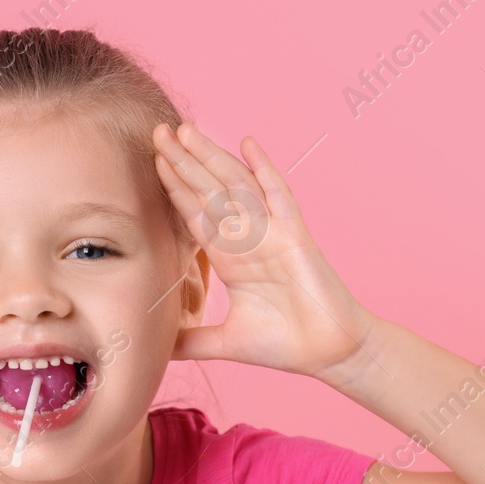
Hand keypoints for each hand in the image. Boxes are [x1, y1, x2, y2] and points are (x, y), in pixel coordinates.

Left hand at [152, 122, 377, 382]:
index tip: (154, 162)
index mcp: (230, 258)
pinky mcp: (295, 235)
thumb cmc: (285, 343)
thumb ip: (191, 342)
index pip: (196, 215)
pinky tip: (248, 144)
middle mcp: (248, 239)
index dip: (175, 189)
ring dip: (212, 158)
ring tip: (186, 131)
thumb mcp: (225, 343)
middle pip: (210, 191)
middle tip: (159, 132)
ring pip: (236, 186)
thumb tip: (158, 351)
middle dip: (184, 162)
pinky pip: (278, 195)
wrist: (330, 352)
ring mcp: (272, 232)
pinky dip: (264, 169)